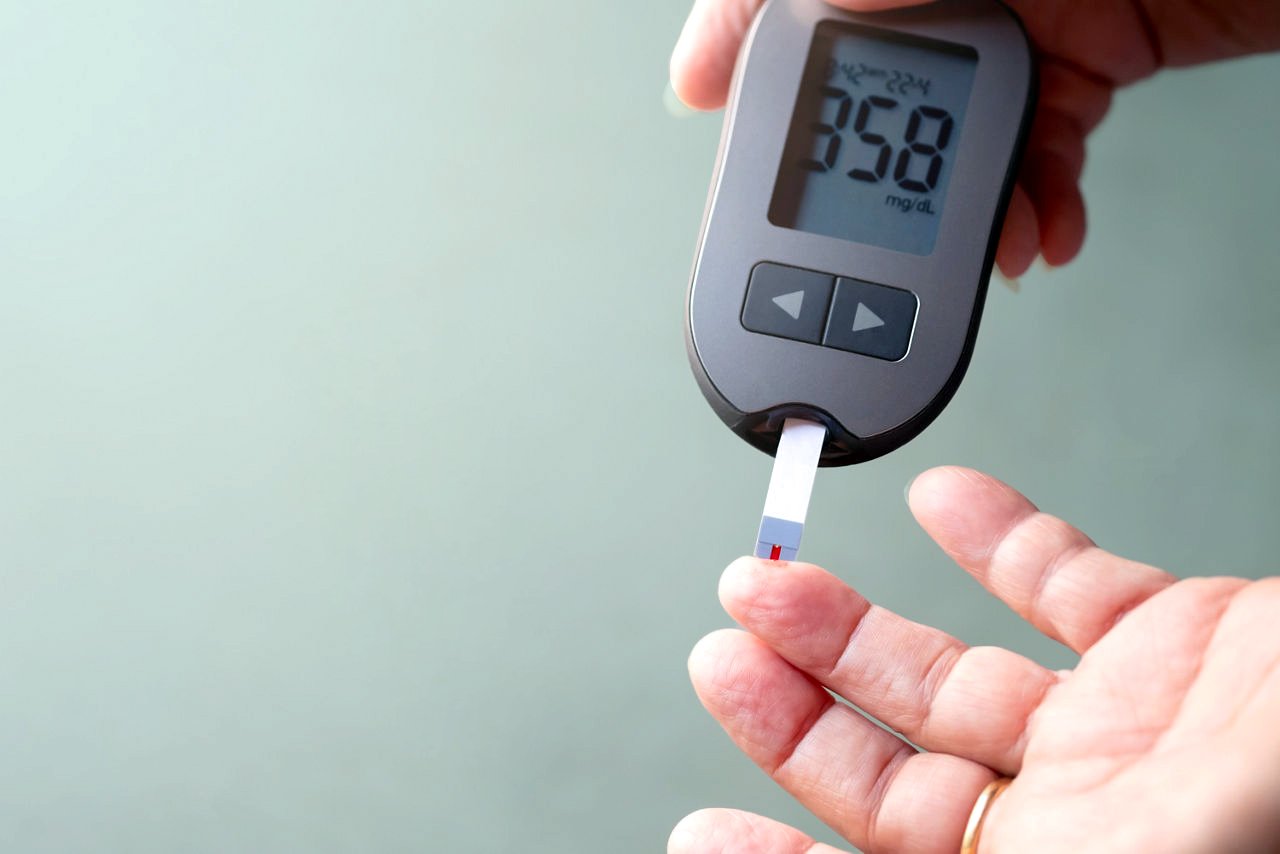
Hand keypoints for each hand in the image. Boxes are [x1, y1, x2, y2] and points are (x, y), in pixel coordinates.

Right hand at [670, 0, 1279, 277]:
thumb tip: (826, 0)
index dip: (739, 40)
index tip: (701, 91)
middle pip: (865, 86)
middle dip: (856, 173)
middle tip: (841, 229)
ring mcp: (1023, 33)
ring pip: (947, 144)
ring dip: (956, 219)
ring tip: (981, 253)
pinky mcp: (1079, 74)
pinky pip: (1034, 158)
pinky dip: (1032, 211)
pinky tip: (1040, 234)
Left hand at [670, 467, 1279, 852]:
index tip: (697, 832)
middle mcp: (1084, 824)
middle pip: (898, 772)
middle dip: (798, 710)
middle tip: (723, 647)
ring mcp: (1130, 731)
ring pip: (954, 675)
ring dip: (856, 624)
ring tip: (772, 581)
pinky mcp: (1181, 644)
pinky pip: (1069, 583)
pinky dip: (1001, 538)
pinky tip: (945, 503)